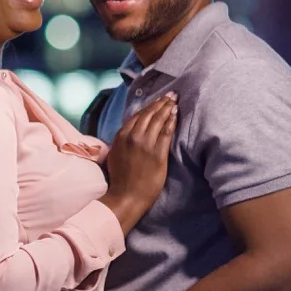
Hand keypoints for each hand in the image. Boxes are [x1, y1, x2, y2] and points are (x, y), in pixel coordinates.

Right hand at [100, 92, 177, 232]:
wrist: (127, 196)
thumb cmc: (120, 178)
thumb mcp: (115, 154)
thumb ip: (122, 141)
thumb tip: (128, 133)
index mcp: (121, 136)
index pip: (138, 115)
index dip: (149, 106)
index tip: (158, 99)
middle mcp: (133, 136)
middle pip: (149, 114)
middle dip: (161, 102)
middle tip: (171, 94)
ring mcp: (146, 144)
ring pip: (158, 120)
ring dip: (167, 108)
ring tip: (175, 101)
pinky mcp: (157, 153)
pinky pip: (166, 132)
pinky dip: (171, 121)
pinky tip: (176, 114)